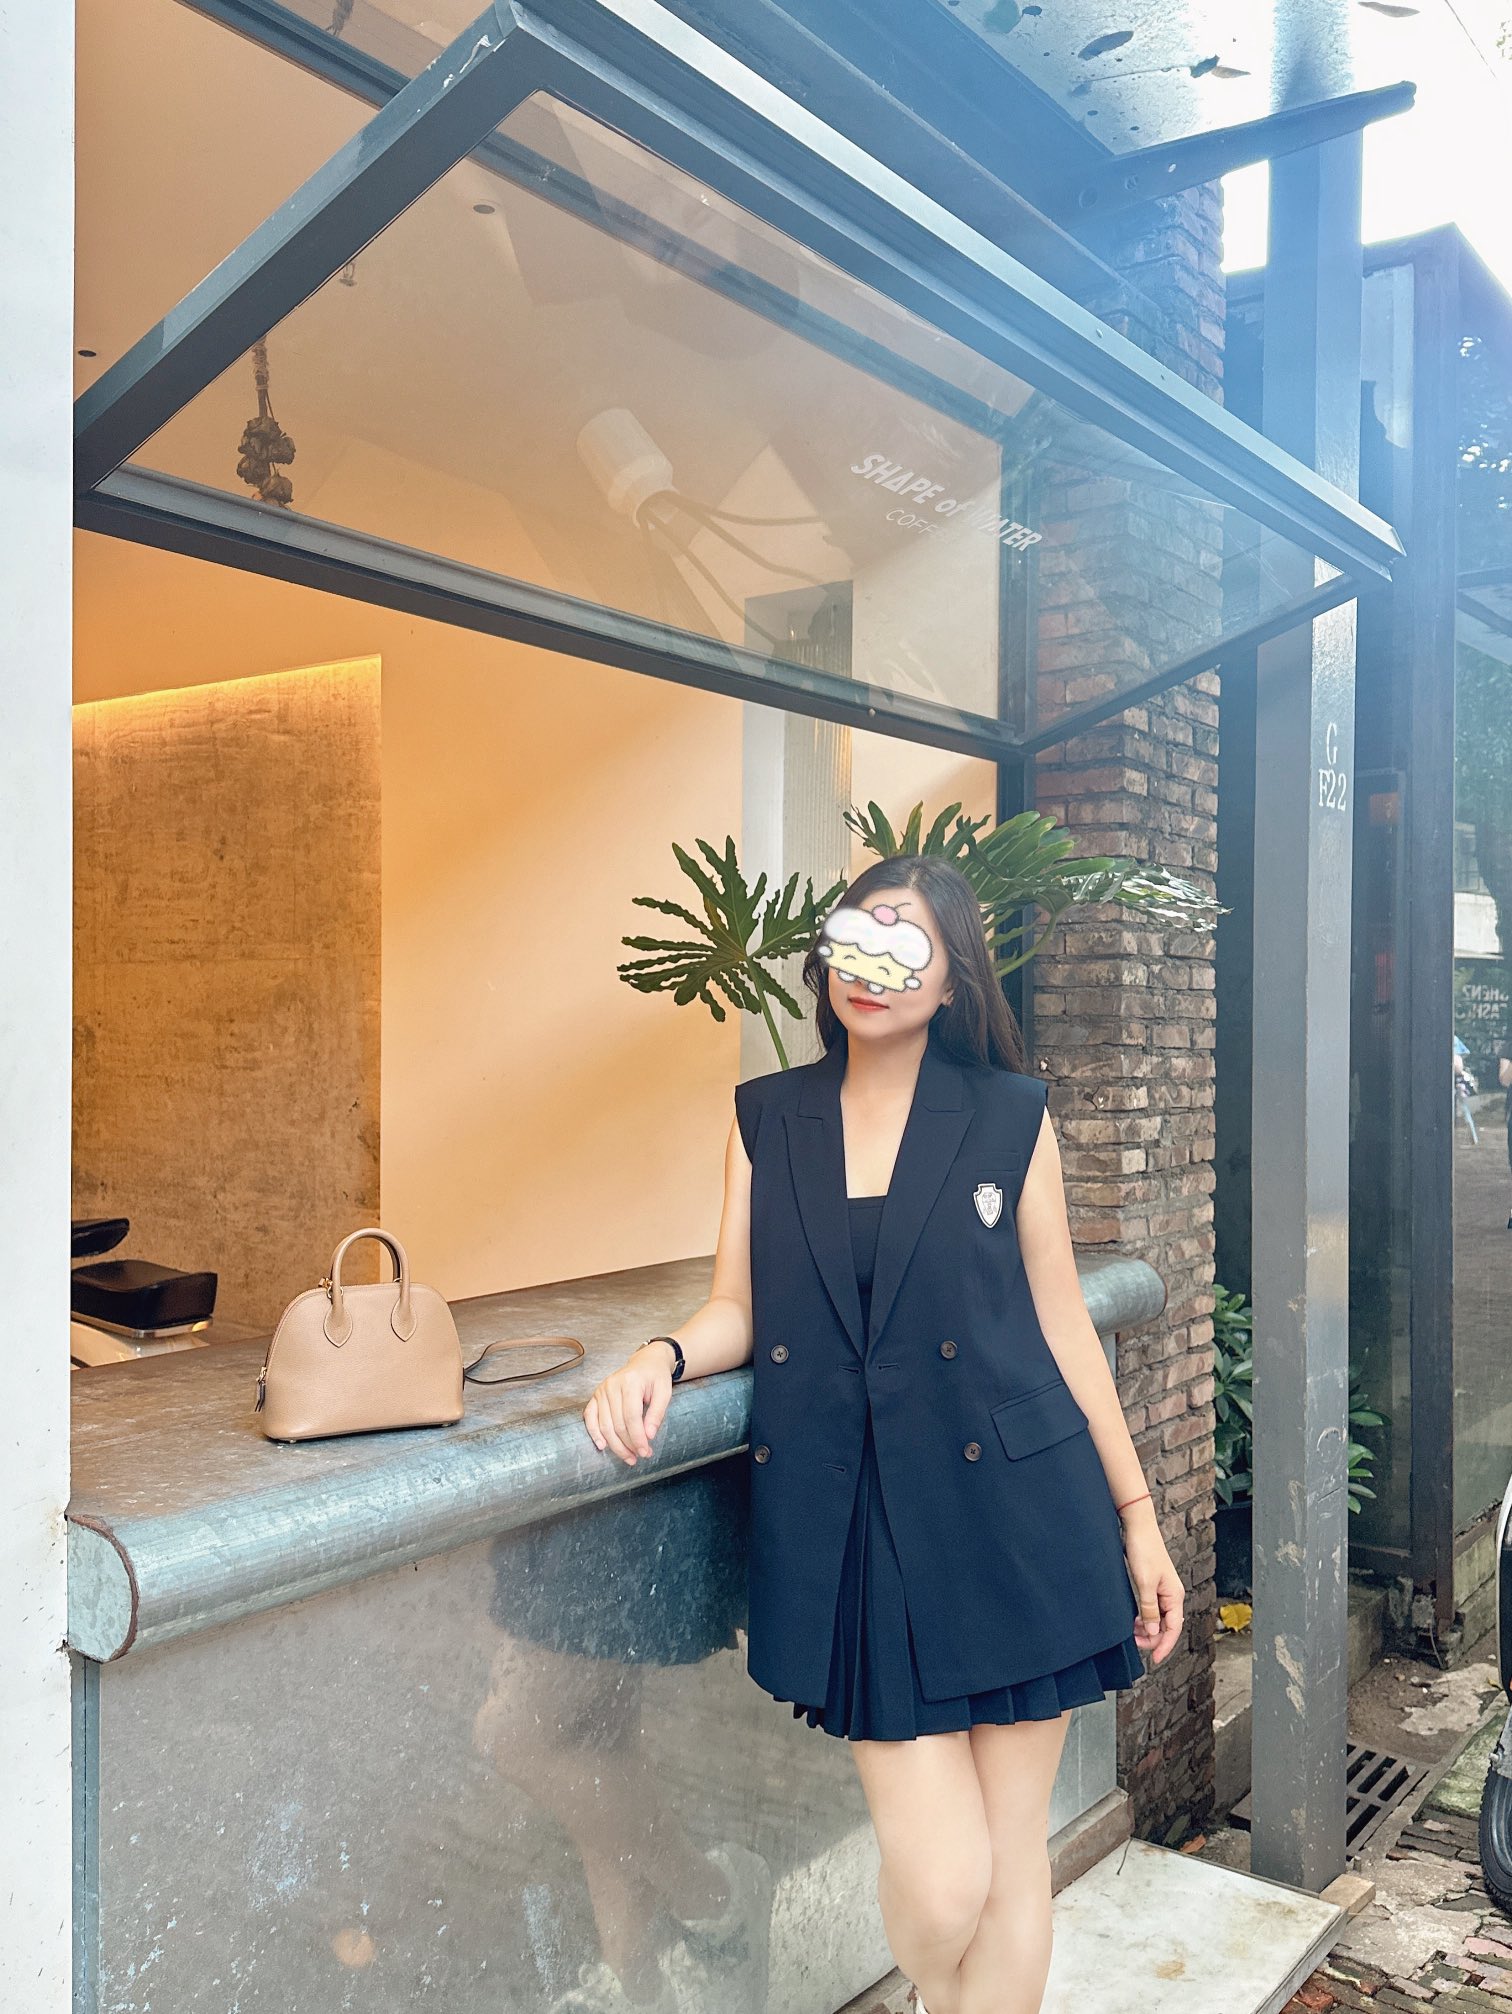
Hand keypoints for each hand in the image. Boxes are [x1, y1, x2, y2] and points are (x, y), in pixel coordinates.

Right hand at [583, 1343, 673, 1465]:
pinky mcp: (596, 1395)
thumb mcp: (664, 1392)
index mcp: (630, 1382)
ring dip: (615, 1445)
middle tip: (639, 1456)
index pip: (632, 1417)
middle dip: (628, 1444)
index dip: (638, 1438)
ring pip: (604, 1425)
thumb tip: (649, 1436)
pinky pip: (590, 1417)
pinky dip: (594, 1433)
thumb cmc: (656, 1377)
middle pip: (617, 1423)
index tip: (645, 1452)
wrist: (645, 1362)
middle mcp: (612, 1385)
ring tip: (627, 1457)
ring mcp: (601, 1390)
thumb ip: (657, 1413)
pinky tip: (603, 1446)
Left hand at [1121, 1504, 1184, 1664]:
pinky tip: (1134, 1620)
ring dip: (1147, 1628)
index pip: (1174, 1628)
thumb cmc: (1143, 1550)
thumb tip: (1152, 1630)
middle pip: (1166, 1625)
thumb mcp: (1144, 1583)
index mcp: (1174, 1595)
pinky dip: (1144, 1617)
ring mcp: (1162, 1590)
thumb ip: (1148, 1608)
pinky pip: (1151, 1608)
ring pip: (1158, 1618)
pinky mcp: (1153, 1585)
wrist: (1137, 1527)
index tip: (1154, 1658)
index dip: (1164, 1645)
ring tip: (1132, 1633)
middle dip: (1153, 1637)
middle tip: (1136, 1644)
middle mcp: (1171, 1594)